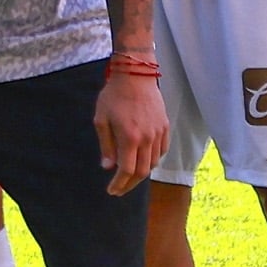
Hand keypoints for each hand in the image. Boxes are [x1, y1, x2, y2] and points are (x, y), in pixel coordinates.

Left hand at [95, 66, 168, 193]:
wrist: (135, 75)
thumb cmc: (113, 96)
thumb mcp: (101, 120)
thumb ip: (106, 145)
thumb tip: (108, 167)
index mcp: (130, 138)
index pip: (127, 170)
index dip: (119, 184)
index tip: (112, 191)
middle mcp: (147, 139)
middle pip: (142, 172)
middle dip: (130, 184)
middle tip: (119, 189)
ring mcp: (158, 133)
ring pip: (153, 163)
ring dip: (141, 174)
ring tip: (129, 177)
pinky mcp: (165, 127)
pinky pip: (162, 151)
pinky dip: (153, 160)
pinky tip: (143, 161)